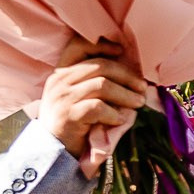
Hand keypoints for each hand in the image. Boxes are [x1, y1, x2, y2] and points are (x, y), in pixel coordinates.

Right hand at [40, 38, 153, 176]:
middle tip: (142, 87)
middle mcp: (60, 80)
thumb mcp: (75, 95)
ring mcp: (63, 97)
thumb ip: (91, 80)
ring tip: (138, 103)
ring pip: (103, 85)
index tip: (121, 51)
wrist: (51, 149)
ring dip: (126, 94)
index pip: (78, 45)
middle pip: (101, 66)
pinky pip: (98, 107)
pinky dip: (113, 113)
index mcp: (61, 71)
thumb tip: (128, 72)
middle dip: (127, 75)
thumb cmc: (70, 120)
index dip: (102, 44)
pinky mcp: (69, 115)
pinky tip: (119, 119)